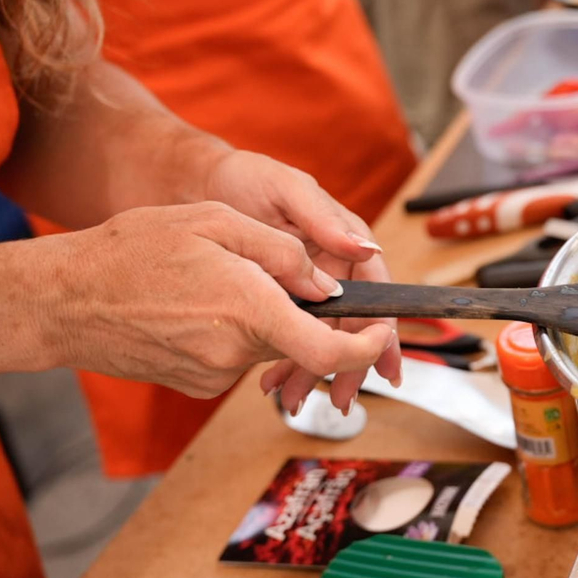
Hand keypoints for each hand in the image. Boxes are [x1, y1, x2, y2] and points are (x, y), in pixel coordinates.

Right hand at [47, 203, 395, 403]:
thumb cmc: (132, 250)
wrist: (62, 302)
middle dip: (305, 312)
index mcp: (248, 309)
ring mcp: (213, 375)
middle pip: (301, 339)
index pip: (329, 350)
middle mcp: (235, 352)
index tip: (383, 333)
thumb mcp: (214, 222)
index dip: (368, 348)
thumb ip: (282, 252)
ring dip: (263, 316)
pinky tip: (193, 305)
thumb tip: (327, 284)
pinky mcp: (196, 384)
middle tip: (276, 274)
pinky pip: (236, 355)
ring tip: (212, 280)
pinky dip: (233, 330)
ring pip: (268, 344)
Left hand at [202, 150, 402, 413]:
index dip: (383, 330)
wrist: (193, 186)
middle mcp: (330, 267)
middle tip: (340, 398)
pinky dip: (284, 360)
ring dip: (313, 368)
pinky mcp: (274, 299)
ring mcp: (303, 286)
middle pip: (350, 324)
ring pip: (320, 336)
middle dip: (348, 363)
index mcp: (343, 241)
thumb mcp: (285, 190)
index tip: (384, 363)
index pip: (374, 291)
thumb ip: (324, 219)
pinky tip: (272, 379)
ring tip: (295, 396)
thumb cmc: (244, 179)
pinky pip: (288, 335)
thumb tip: (365, 249)